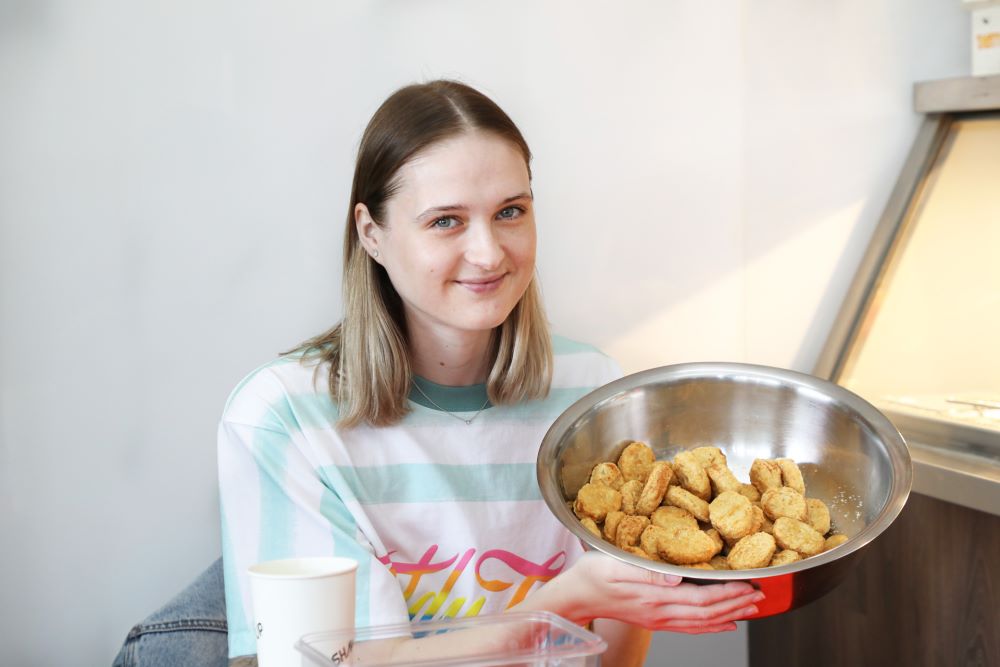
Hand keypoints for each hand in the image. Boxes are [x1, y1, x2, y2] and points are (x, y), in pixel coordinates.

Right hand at [520, 551, 763, 633]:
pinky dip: (712, 626)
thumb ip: (646, 573)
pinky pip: (689, 626)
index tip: (750, 585)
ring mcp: (658, 618)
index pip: (701, 600)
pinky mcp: (654, 618)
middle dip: (736, 604)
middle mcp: (660, 612)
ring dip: (730, 615)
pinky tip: (724, 623)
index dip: (728, 594)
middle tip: (760, 594)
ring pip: (702, 622)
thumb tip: (677, 578)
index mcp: (654, 598)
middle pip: (707, 614)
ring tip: (751, 607)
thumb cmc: (590, 575)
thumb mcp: (613, 566)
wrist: (574, 596)